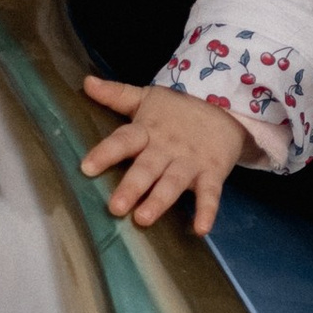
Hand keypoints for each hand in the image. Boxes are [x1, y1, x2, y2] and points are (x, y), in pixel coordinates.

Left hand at [80, 80, 253, 232]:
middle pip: (147, 167)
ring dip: (159, 200)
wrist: (227, 106)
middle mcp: (167, 147)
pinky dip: (207, 211)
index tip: (86, 168)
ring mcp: (190, 161)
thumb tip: (86, 82)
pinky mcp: (213, 172)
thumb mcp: (147, 98)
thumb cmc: (178, 110)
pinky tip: (201, 229)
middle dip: (132, 186)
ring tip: (143, 219)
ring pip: (173, 182)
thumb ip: (116, 94)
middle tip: (115, 207)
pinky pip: (211, 194)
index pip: (124, 140)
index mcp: (147, 130)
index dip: (105, 152)